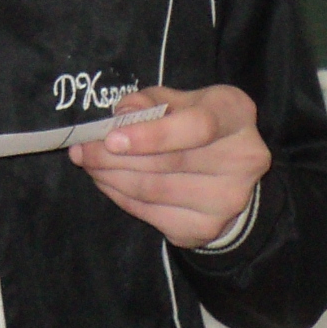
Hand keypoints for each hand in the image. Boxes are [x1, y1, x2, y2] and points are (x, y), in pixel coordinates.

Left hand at [69, 85, 269, 248]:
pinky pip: (151, 214)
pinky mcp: (207, 228)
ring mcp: (229, 199)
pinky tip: (109, 183)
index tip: (111, 139)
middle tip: (83, 151)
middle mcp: (243, 158)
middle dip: (113, 157)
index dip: (151, 134)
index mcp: (235, 114)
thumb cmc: (193, 125)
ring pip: (155, 191)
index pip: (196, 127)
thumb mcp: (175, 100)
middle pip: (170, 163)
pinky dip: (121, 198)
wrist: (225, 172)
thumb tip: (120, 115)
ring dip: (111, 178)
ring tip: (90, 164)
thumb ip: (148, 102)